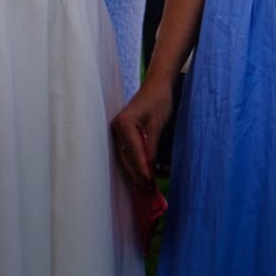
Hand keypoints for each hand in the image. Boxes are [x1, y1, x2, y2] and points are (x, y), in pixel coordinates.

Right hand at [111, 76, 173, 190]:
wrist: (157, 85)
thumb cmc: (159, 101)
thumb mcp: (157, 125)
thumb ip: (151, 148)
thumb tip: (149, 170)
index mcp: (124, 124)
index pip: (133, 153)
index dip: (142, 170)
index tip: (150, 183)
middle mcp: (116, 128)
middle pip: (126, 158)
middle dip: (137, 174)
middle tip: (148, 190)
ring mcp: (117, 131)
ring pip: (125, 157)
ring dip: (135, 171)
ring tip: (146, 186)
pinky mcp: (122, 132)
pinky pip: (127, 151)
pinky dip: (135, 162)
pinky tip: (142, 173)